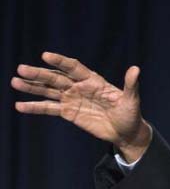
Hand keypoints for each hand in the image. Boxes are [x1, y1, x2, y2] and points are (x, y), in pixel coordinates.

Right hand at [11, 52, 151, 161]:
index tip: (45, 56)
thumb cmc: (131, 114)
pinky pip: (49, 108)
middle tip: (21, 69)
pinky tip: (20, 106)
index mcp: (93, 81)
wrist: (125, 132)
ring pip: (48, 91)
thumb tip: (136, 69)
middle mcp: (79, 87)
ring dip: (32, 87)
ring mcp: (72, 99)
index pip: (73, 67)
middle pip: (56, 78)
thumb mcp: (131, 100)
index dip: (60, 62)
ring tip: (14, 82)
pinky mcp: (68, 112)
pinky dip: (35, 107)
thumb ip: (130, 85)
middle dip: (39, 74)